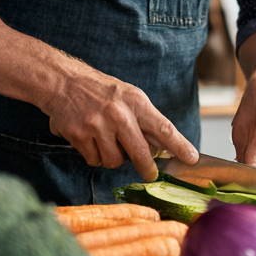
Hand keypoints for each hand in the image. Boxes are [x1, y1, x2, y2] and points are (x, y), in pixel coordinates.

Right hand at [40, 57, 197, 180]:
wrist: (64, 82)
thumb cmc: (101, 91)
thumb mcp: (129, 96)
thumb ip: (145, 120)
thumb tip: (163, 147)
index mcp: (135, 102)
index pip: (164, 128)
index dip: (180, 146)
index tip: (191, 158)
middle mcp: (118, 114)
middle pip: (141, 153)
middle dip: (147, 167)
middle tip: (150, 173)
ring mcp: (97, 126)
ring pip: (114, 161)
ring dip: (113, 158)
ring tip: (108, 141)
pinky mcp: (78, 136)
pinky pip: (94, 160)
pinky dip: (95, 155)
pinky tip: (91, 139)